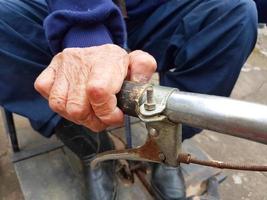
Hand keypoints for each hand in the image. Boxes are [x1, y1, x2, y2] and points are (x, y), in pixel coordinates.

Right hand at [34, 44, 155, 131]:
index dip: (107, 113)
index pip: (98, 92)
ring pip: (60, 107)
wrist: (96, 49)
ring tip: (90, 111)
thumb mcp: (137, 63)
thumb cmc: (116, 63)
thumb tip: (138, 86)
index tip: (117, 116)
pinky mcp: (49, 72)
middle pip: (78, 108)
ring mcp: (62, 67)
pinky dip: (60, 106)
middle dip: (94, 121)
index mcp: (105, 60)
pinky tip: (74, 102)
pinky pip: (47, 96)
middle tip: (104, 117)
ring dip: (77, 117)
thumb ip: (144, 69)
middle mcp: (80, 61)